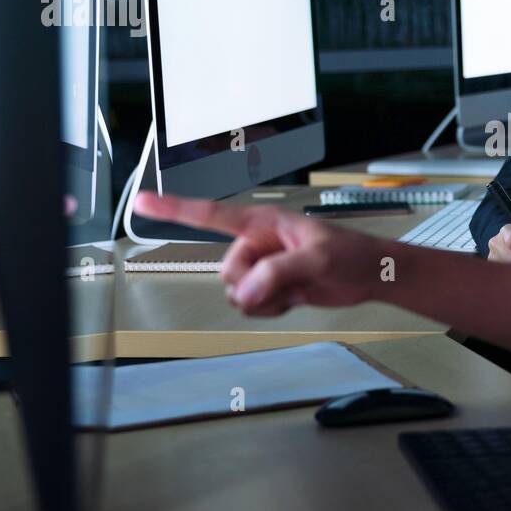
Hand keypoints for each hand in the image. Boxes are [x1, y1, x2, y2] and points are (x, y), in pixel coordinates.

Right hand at [134, 191, 378, 314]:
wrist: (369, 275)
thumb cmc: (350, 254)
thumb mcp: (318, 259)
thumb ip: (278, 273)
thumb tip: (243, 293)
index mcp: (263, 222)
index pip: (210, 214)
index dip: (174, 208)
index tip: (141, 202)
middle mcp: (256, 242)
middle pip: (227, 271)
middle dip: (253, 284)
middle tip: (288, 282)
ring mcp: (262, 266)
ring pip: (236, 292)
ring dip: (264, 299)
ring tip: (296, 288)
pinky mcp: (270, 286)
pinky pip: (251, 305)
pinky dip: (271, 308)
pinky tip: (295, 297)